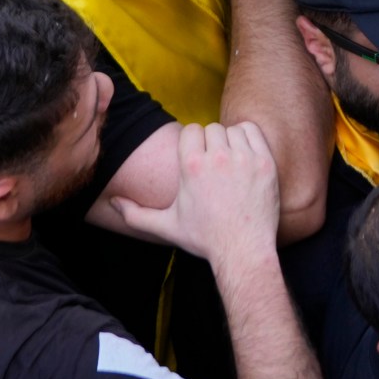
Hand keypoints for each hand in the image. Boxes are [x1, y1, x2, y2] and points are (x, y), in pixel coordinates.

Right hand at [112, 121, 283, 265]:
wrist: (243, 249)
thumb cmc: (204, 238)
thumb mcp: (166, 226)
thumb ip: (136, 214)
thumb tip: (113, 202)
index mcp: (192, 167)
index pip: (190, 130)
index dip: (191, 142)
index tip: (195, 158)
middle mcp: (218, 158)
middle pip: (211, 129)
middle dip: (209, 143)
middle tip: (212, 164)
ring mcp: (244, 159)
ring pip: (232, 129)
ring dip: (229, 141)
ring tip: (228, 162)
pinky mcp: (265, 162)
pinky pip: (253, 132)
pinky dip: (247, 138)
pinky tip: (243, 155)